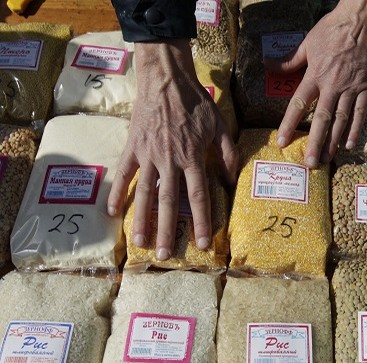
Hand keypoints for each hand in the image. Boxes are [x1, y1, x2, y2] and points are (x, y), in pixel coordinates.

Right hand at [107, 39, 236, 259]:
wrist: (166, 80)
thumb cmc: (196, 103)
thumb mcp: (221, 126)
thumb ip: (228, 155)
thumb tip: (230, 182)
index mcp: (193, 157)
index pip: (198, 196)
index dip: (200, 221)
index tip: (200, 243)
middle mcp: (170, 161)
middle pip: (168, 202)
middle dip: (167, 230)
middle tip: (165, 254)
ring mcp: (148, 155)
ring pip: (145, 193)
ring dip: (141, 220)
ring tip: (139, 243)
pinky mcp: (132, 148)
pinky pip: (123, 174)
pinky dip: (117, 192)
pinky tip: (112, 213)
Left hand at [265, 0, 366, 167]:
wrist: (363, 19)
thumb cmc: (333, 28)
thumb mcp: (307, 42)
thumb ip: (289, 60)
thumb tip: (267, 65)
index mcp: (315, 74)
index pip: (299, 104)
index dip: (289, 124)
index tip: (281, 142)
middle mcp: (333, 85)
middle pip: (322, 119)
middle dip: (314, 142)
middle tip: (309, 163)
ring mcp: (351, 88)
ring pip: (341, 120)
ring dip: (334, 142)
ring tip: (326, 159)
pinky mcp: (366, 87)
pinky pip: (361, 112)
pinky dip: (356, 129)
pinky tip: (350, 145)